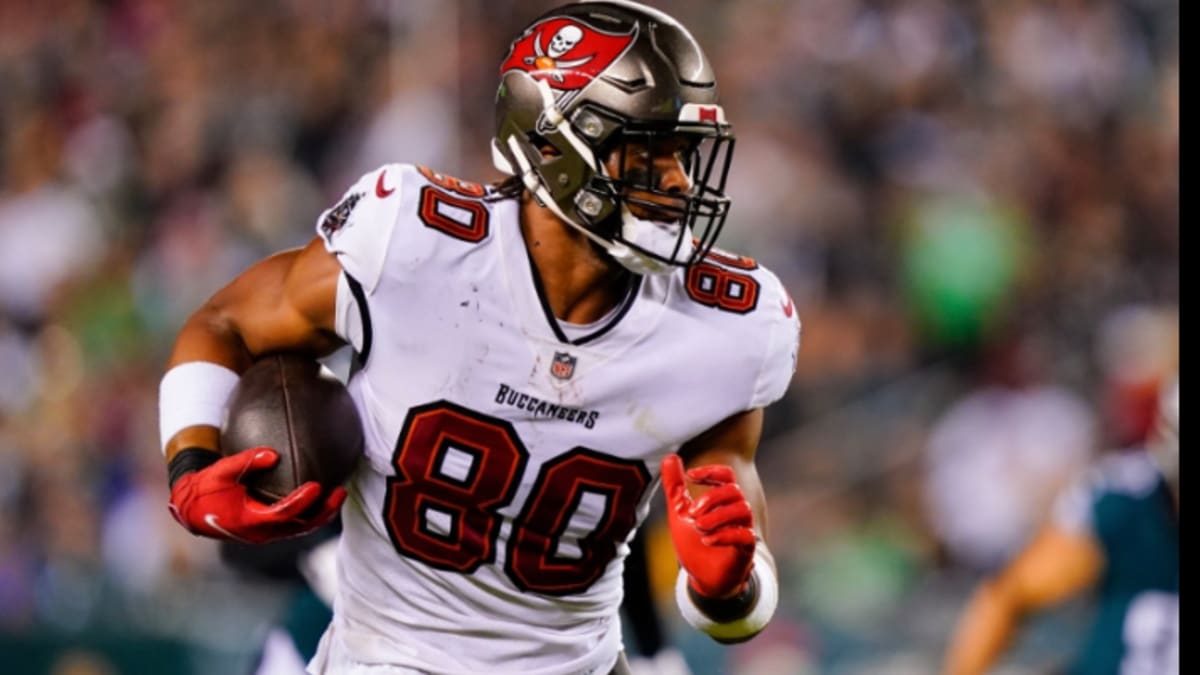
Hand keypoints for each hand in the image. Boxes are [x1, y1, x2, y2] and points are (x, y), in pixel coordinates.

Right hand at [168, 447, 345, 543]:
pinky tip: (321, 498)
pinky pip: (294, 526)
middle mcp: (262, 532)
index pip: (284, 513)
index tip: (318, 485)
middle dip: (324, 511)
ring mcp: (265, 534)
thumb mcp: (221, 471)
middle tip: (340, 491)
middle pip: (301, 526)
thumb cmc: (206, 489)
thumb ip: (246, 461)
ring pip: (301, 529)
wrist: (191, 510)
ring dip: (321, 514)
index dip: (303, 501)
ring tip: (339, 495)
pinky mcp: (267, 531)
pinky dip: (311, 514)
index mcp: (251, 520)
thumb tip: (273, 454)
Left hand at [661, 454, 755, 598]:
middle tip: (693, 512)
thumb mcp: (679, 512)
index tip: (690, 476)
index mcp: (722, 501)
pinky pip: (745, 535)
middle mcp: (736, 512)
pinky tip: (706, 540)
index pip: (727, 475)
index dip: (711, 471)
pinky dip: (724, 535)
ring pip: (743, 509)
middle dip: (711, 498)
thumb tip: (670, 457)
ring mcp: (743, 530)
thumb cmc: (694, 543)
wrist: (702, 579)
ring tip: (699, 528)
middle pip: (734, 491)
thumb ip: (675, 487)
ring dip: (717, 516)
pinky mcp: (746, 550)